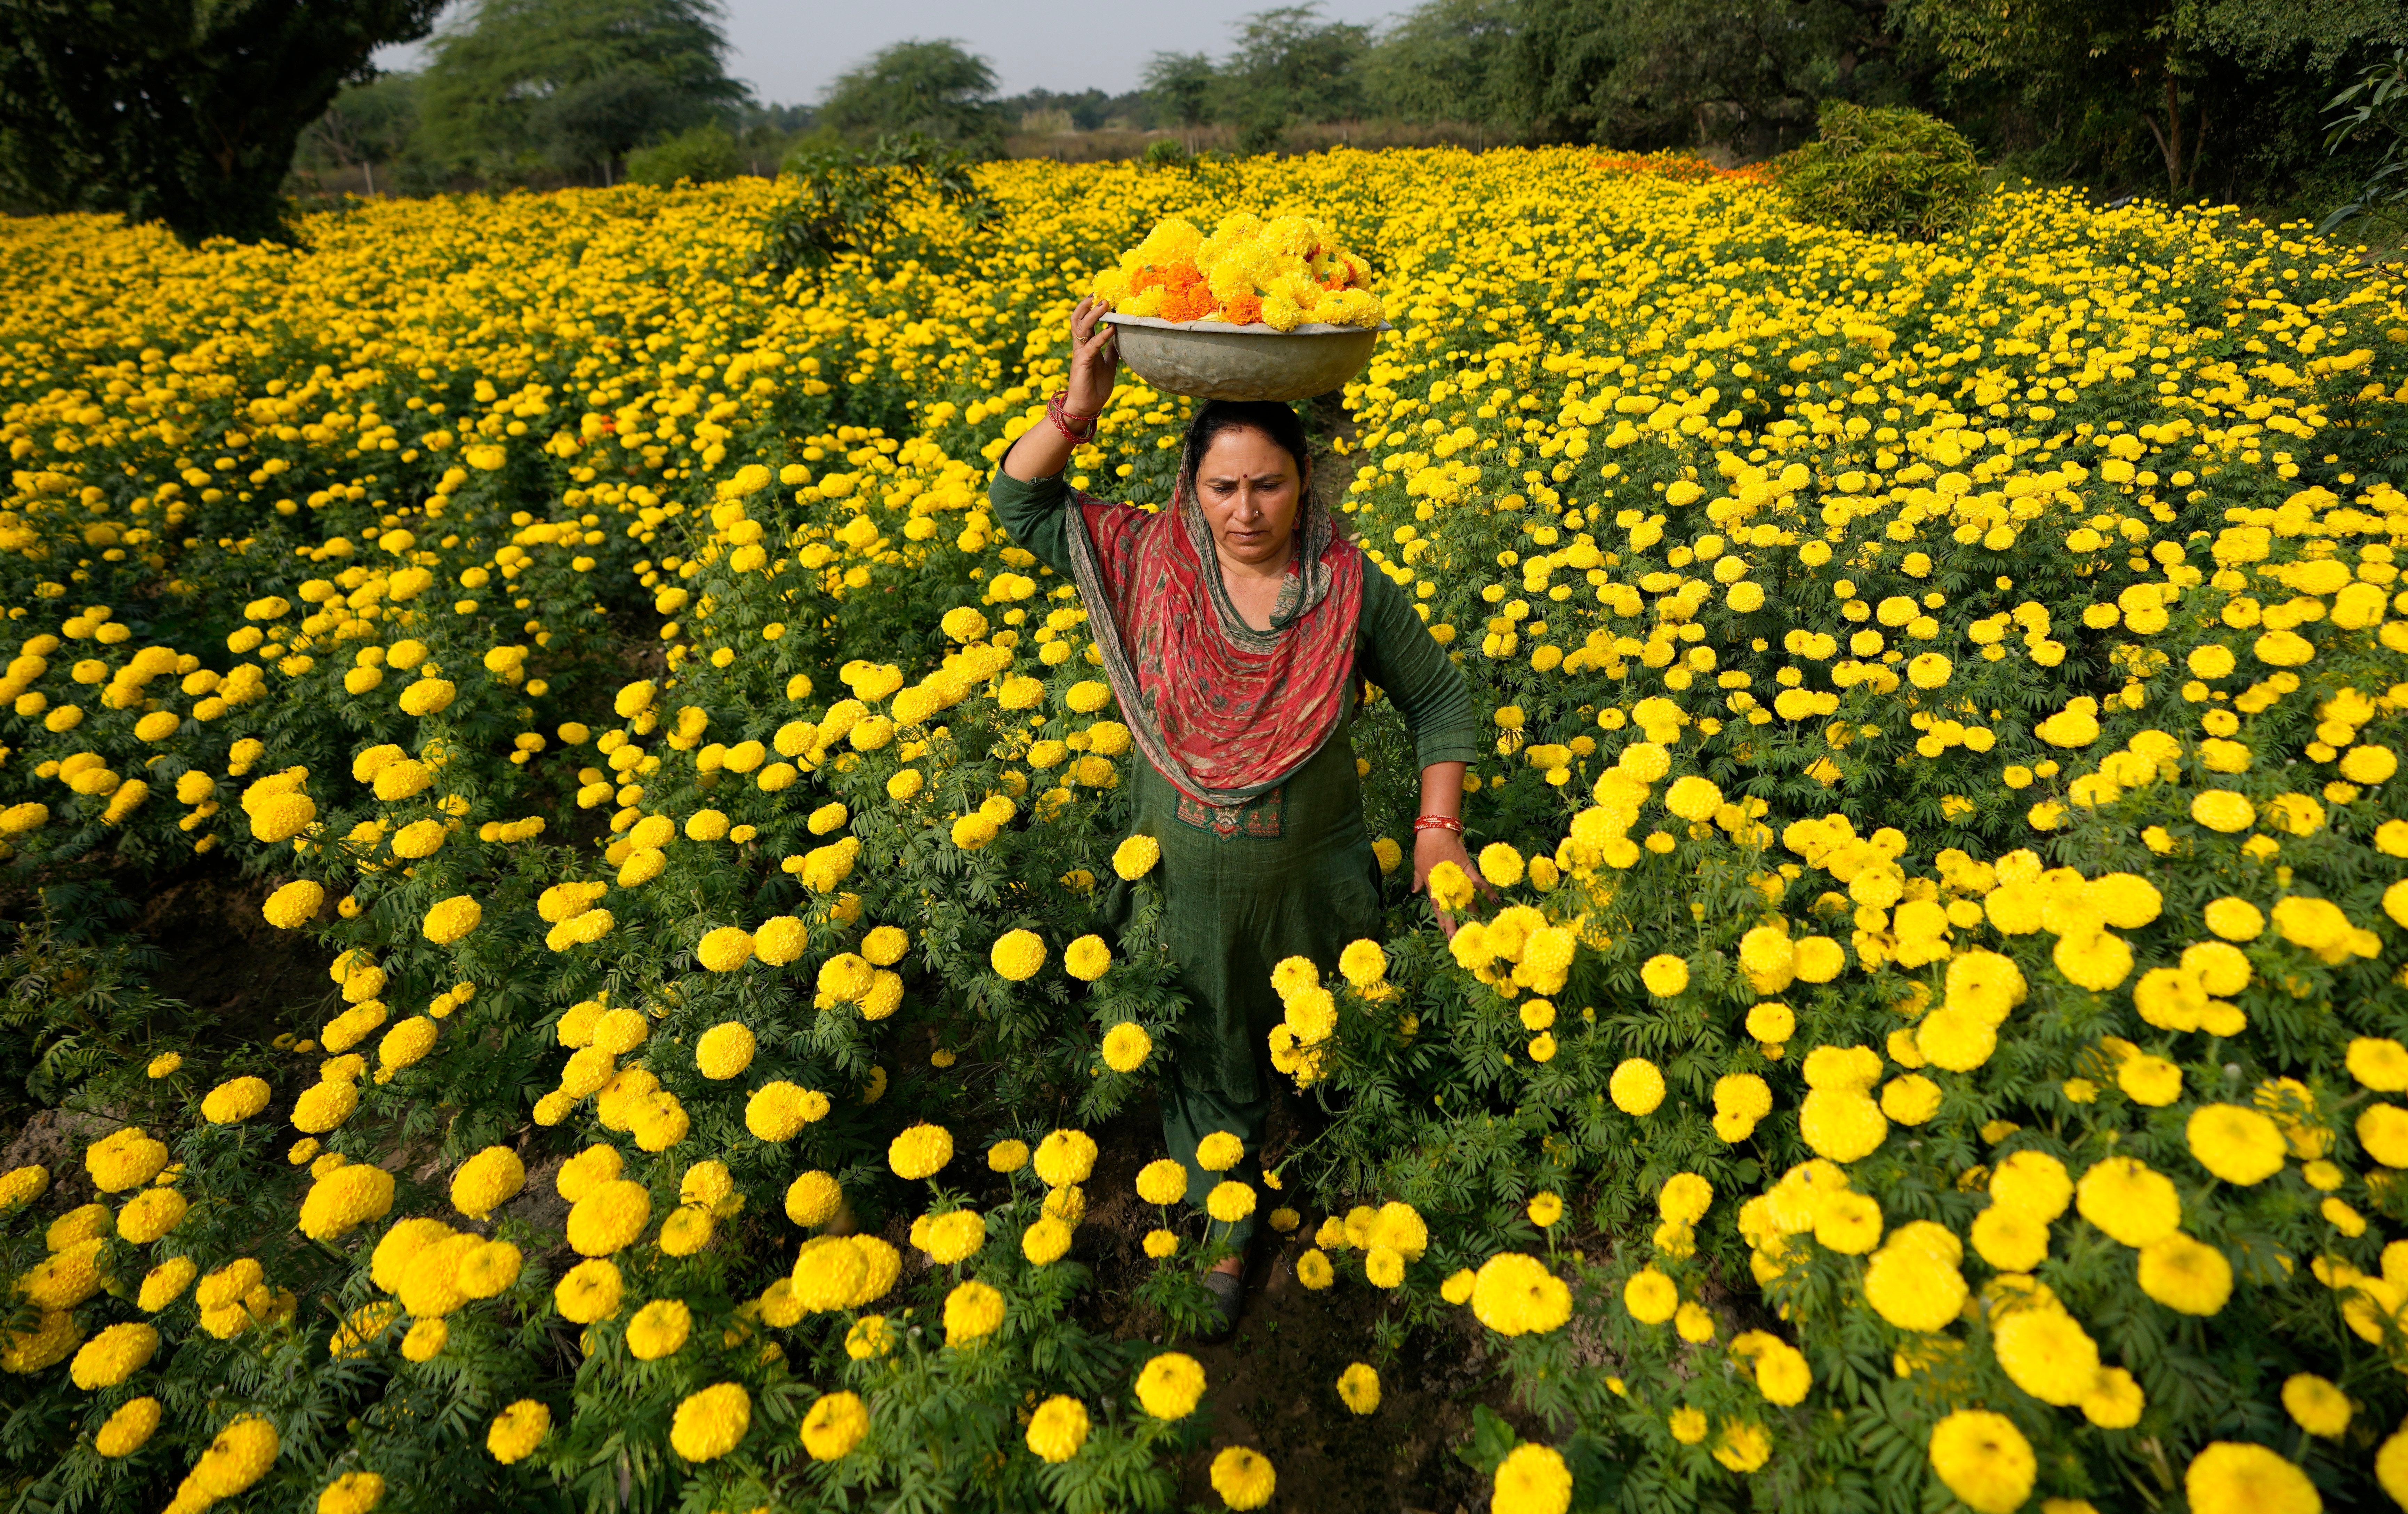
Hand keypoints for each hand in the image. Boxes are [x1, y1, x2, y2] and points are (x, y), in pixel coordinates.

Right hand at [1065, 296, 1118, 417]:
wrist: (1086, 407)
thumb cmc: (1095, 386)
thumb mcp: (1108, 364)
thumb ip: (1111, 350)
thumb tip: (1119, 336)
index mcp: (1086, 345)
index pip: (1085, 320)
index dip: (1090, 307)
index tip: (1102, 295)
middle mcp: (1080, 346)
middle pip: (1078, 318)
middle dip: (1088, 304)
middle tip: (1102, 294)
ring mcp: (1080, 353)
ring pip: (1082, 327)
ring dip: (1094, 314)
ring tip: (1105, 304)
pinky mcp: (1082, 363)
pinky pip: (1091, 346)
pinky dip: (1102, 336)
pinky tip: (1112, 329)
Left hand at [1412, 827, 1487, 939]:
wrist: (1435, 833)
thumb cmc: (1424, 848)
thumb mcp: (1417, 866)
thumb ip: (1417, 880)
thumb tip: (1413, 891)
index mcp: (1433, 887)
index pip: (1438, 909)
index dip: (1443, 922)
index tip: (1447, 935)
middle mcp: (1446, 886)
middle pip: (1452, 909)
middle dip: (1455, 924)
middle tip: (1459, 939)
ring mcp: (1458, 878)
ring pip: (1466, 899)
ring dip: (1472, 913)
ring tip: (1478, 926)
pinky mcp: (1467, 869)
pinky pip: (1479, 882)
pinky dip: (1487, 891)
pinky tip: (1496, 901)